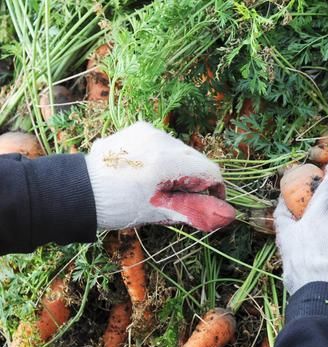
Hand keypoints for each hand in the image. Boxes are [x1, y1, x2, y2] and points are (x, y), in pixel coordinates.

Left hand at [85, 122, 235, 231]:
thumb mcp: (159, 211)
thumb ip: (196, 210)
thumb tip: (227, 215)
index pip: (210, 171)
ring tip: (158, 185)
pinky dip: (163, 157)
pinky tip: (147, 171)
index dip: (214, 190)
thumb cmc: (117, 206)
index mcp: (168, 161)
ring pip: (181, 150)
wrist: (79, 191)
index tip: (206, 203)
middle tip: (177, 198)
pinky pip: (163, 143)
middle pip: (196, 159)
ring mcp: (149, 132)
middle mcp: (162, 140)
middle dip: (194, 179)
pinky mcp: (138, 129)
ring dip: (179, 167)